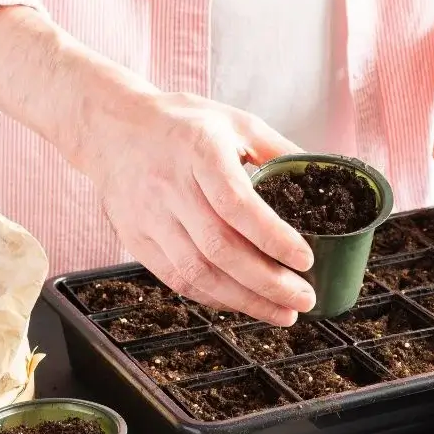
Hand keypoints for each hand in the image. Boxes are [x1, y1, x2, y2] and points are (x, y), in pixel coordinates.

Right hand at [78, 90, 316, 325]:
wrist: (113, 128)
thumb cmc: (181, 123)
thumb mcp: (235, 121)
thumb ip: (278, 149)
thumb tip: (320, 176)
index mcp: (200, 151)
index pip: (237, 204)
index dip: (272, 237)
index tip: (305, 258)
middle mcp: (171, 187)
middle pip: (219, 247)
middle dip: (267, 282)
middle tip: (303, 298)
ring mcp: (150, 217)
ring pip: (197, 272)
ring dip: (244, 300)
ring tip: (282, 312)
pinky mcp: (137, 240)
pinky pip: (177, 279)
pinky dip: (213, 298)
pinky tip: (243, 303)